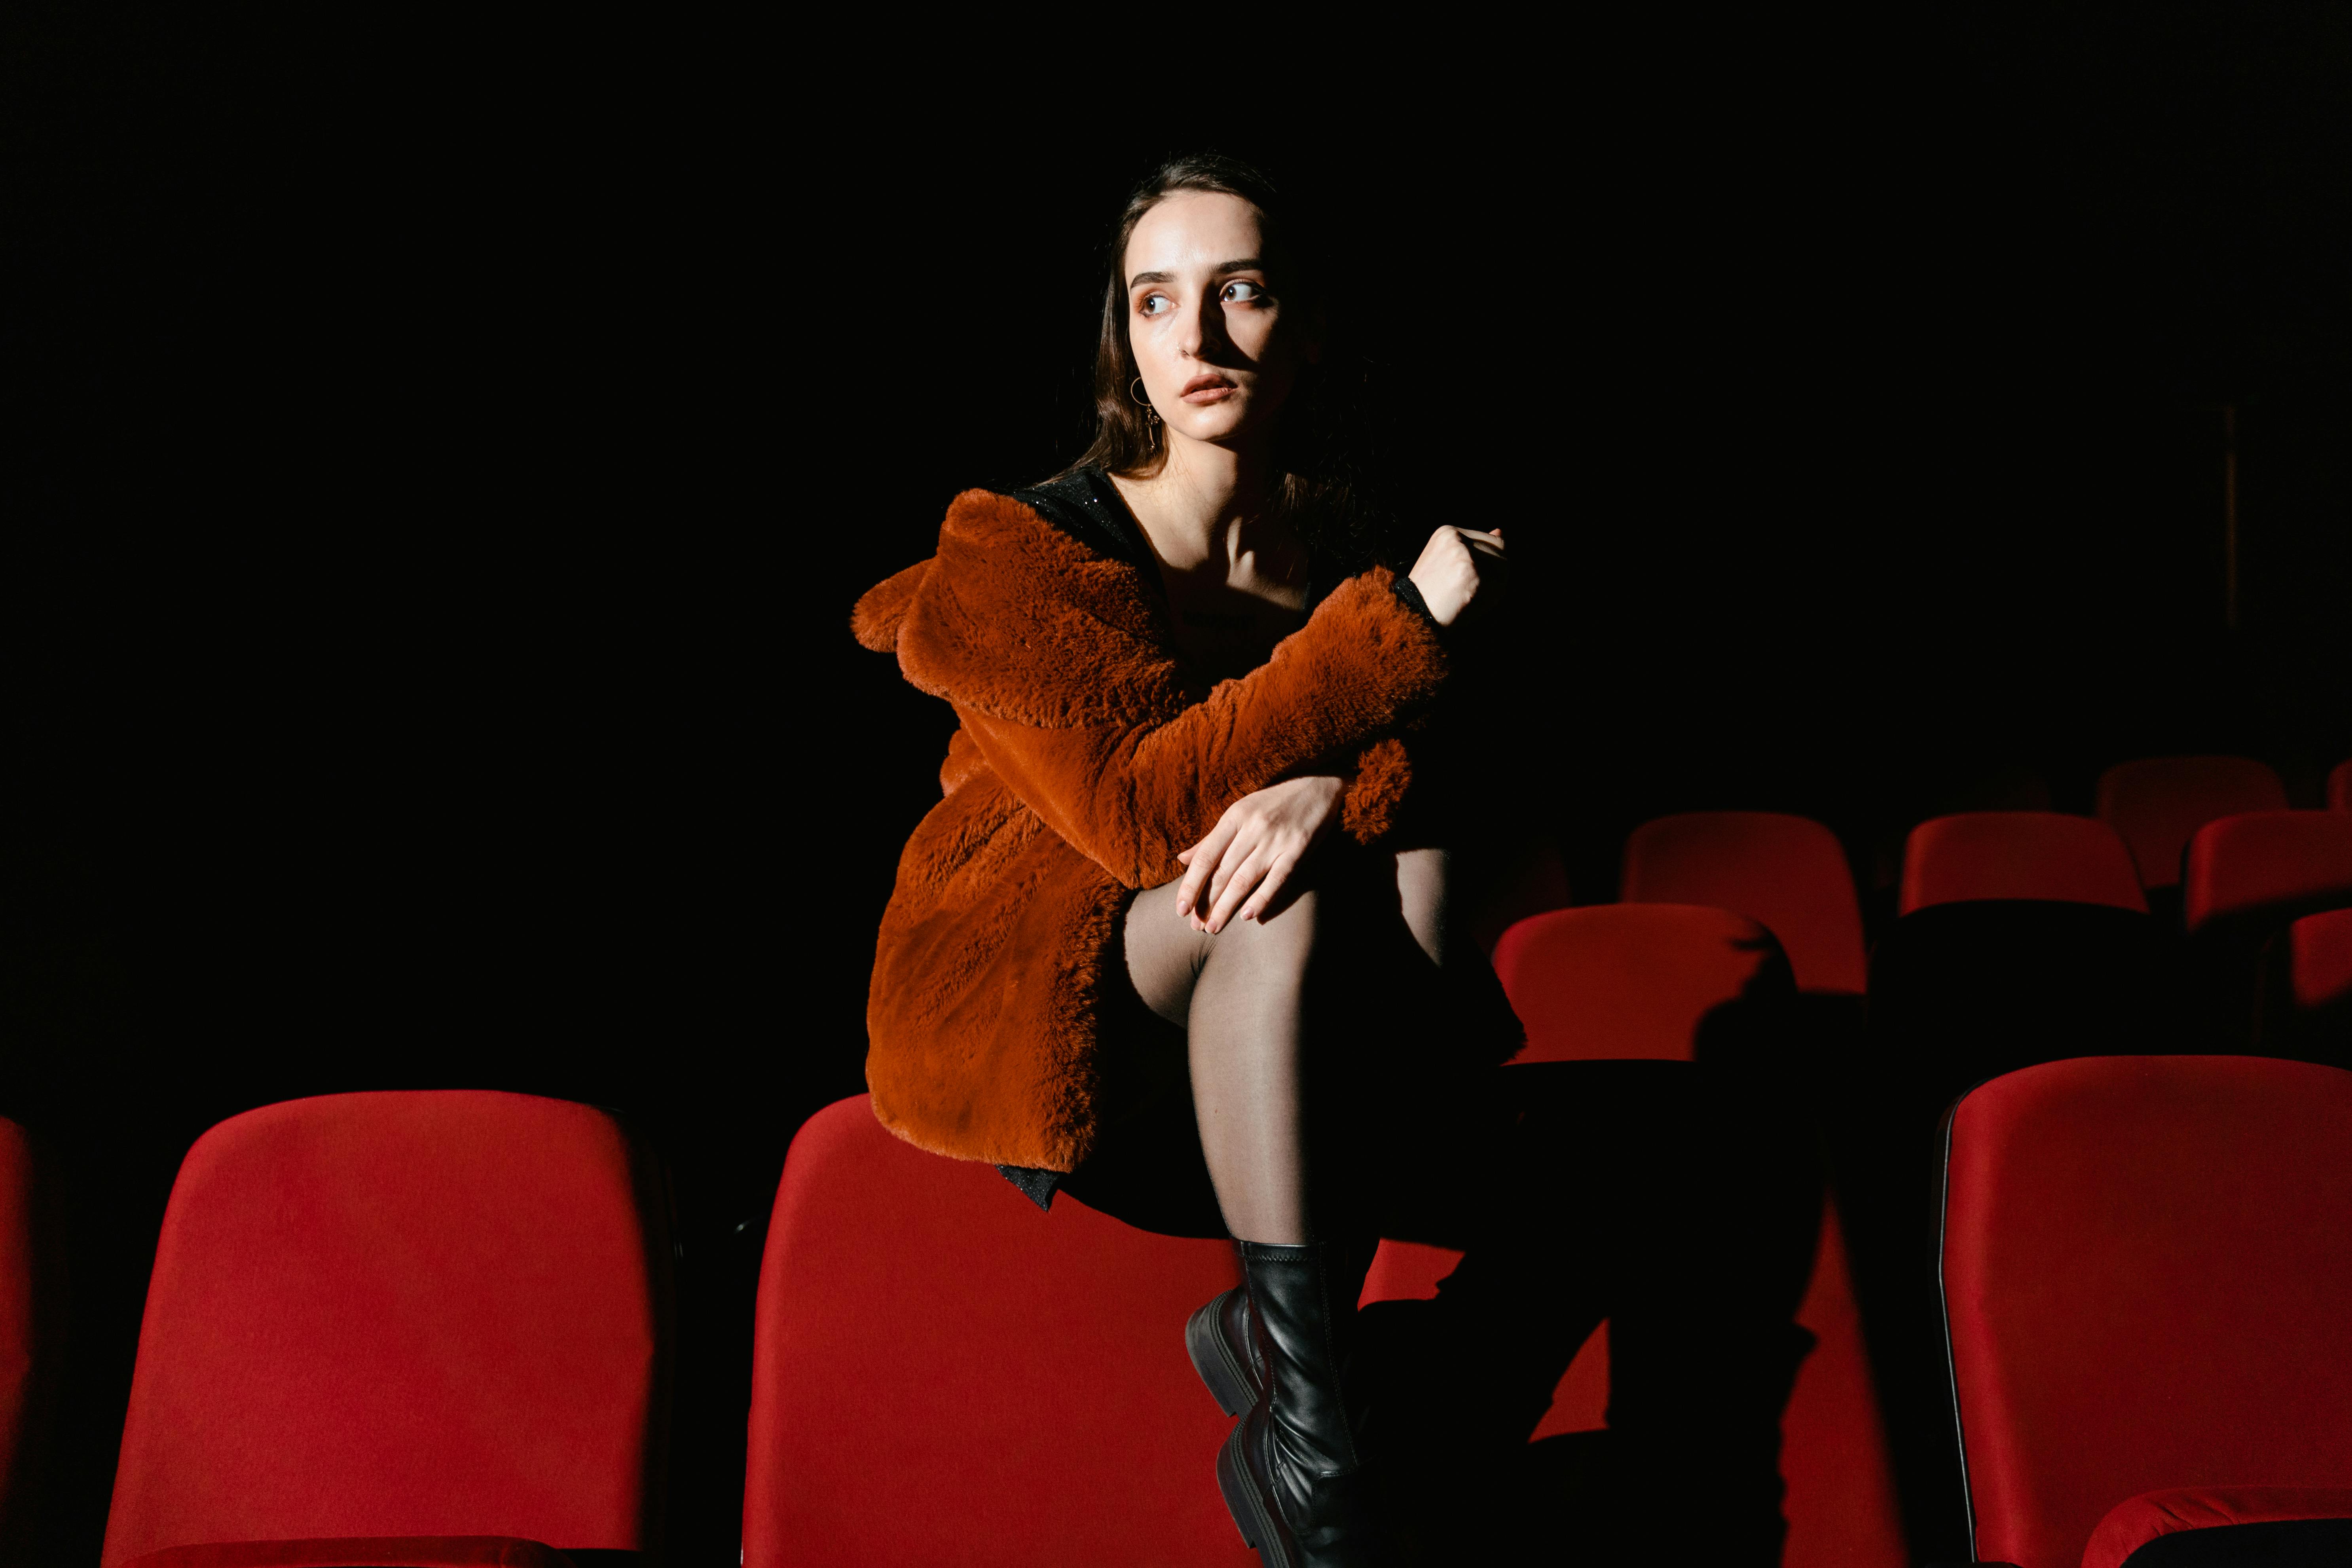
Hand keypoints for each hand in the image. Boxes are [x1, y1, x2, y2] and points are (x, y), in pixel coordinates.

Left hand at [1174, 774, 1345, 933]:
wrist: (1318, 785)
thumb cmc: (1274, 802)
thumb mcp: (1240, 812)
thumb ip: (1212, 838)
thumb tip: (1182, 860)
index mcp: (1234, 817)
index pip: (1205, 857)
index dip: (1190, 885)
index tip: (1180, 909)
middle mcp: (1253, 828)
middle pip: (1222, 872)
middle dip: (1207, 902)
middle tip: (1196, 926)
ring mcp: (1276, 839)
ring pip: (1244, 879)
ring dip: (1226, 907)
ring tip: (1213, 928)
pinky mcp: (1298, 849)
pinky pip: (1277, 879)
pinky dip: (1261, 899)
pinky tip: (1248, 916)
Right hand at [1407, 525, 1506, 625]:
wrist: (1411, 617)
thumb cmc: (1433, 595)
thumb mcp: (1452, 563)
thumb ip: (1477, 547)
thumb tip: (1500, 531)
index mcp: (1448, 532)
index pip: (1492, 542)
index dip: (1489, 566)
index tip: (1467, 581)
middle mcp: (1456, 537)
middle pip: (1501, 551)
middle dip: (1494, 575)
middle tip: (1467, 591)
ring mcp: (1464, 554)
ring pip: (1503, 568)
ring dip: (1492, 588)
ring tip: (1466, 597)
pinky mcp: (1472, 573)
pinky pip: (1498, 587)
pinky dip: (1488, 601)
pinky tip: (1466, 605)